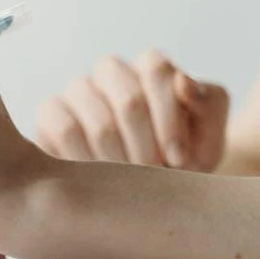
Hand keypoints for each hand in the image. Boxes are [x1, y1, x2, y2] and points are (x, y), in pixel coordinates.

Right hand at [36, 50, 228, 171]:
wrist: (147, 191)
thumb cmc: (181, 161)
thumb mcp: (208, 138)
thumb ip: (208, 106)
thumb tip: (182, 82)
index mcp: (150, 67)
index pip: (156, 68)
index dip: (170, 118)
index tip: (180, 158)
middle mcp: (111, 71)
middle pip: (130, 99)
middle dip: (148, 147)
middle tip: (154, 176)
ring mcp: (78, 90)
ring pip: (100, 121)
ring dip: (122, 162)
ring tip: (131, 182)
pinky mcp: (51, 112)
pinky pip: (66, 129)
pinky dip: (88, 160)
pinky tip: (100, 178)